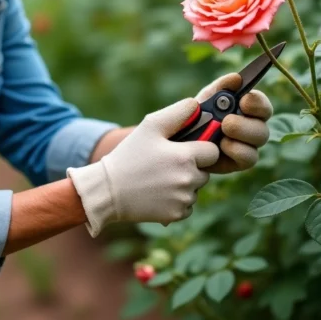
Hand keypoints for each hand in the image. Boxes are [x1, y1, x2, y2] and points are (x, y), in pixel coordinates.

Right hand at [66, 98, 218, 236]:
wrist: (107, 191)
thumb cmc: (129, 156)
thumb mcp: (150, 126)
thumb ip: (178, 112)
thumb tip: (197, 105)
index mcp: (185, 157)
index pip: (212, 152)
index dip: (200, 148)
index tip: (184, 149)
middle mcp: (189, 180)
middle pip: (205, 172)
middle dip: (192, 167)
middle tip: (166, 164)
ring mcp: (184, 200)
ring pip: (196, 189)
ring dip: (184, 184)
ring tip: (159, 179)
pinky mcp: (177, 215)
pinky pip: (187, 206)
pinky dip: (177, 201)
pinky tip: (158, 194)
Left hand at [196, 73, 272, 173]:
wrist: (181, 140)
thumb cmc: (197, 116)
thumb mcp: (206, 98)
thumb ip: (220, 87)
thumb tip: (237, 78)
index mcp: (247, 110)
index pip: (263, 105)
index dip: (258, 103)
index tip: (244, 101)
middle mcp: (252, 127)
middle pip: (264, 125)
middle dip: (247, 123)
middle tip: (227, 122)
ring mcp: (248, 145)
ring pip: (260, 140)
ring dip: (243, 135)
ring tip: (222, 131)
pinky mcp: (240, 162)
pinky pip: (249, 158)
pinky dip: (237, 150)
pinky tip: (220, 146)